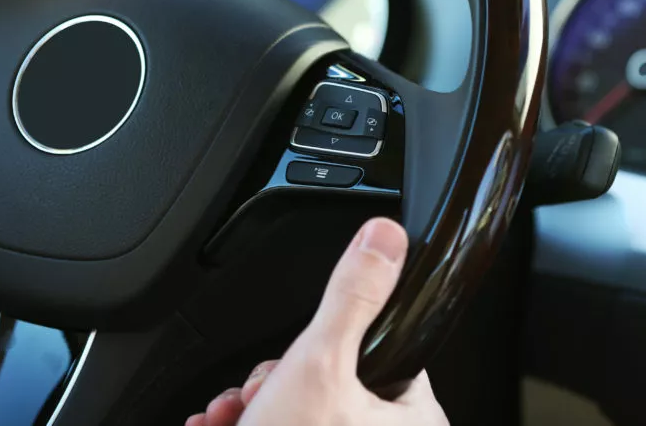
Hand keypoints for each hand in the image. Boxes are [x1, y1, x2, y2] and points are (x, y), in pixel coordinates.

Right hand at [185, 218, 449, 425]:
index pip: (380, 353)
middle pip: (331, 384)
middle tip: (260, 394)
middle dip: (279, 382)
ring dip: (258, 407)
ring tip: (233, 415)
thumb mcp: (317, 365)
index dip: (332, 344)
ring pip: (302, 413)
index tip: (300, 352)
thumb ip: (351, 297)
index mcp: (412, 422)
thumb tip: (386, 238)